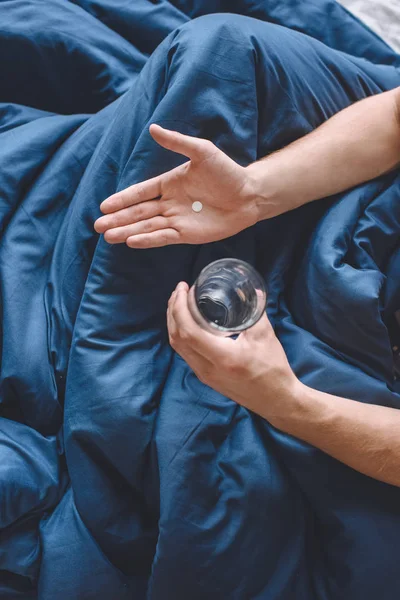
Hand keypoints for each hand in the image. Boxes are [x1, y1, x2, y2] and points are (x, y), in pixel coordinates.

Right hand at [94, 124, 258, 247]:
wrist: (249, 194)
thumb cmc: (227, 171)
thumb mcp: (202, 151)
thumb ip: (177, 143)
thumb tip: (152, 128)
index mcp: (169, 183)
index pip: (140, 192)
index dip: (122, 199)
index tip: (104, 206)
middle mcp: (169, 203)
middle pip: (138, 212)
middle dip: (118, 219)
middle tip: (98, 226)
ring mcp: (177, 220)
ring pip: (147, 226)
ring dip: (128, 231)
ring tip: (108, 237)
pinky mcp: (187, 234)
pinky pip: (164, 237)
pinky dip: (148, 239)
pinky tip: (132, 241)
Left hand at [167, 282, 300, 419]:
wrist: (276, 401)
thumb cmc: (273, 369)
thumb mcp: (266, 336)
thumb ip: (256, 311)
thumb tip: (252, 289)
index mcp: (222, 358)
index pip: (188, 332)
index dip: (180, 308)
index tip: (183, 289)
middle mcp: (208, 369)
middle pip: (177, 338)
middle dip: (173, 310)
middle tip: (178, 291)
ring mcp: (204, 375)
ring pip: (178, 346)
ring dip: (174, 322)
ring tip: (179, 303)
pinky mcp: (206, 377)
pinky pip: (185, 353)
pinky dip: (180, 334)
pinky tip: (187, 322)